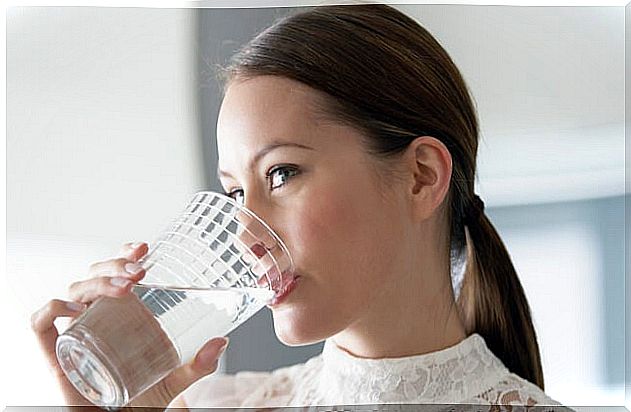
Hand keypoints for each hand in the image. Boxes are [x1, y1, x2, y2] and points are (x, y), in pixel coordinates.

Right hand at [31, 242, 229, 408]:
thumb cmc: (141, 398)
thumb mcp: (174, 379)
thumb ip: (198, 365)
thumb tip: (221, 343)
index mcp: (122, 313)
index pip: (116, 272)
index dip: (124, 255)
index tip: (144, 248)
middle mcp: (97, 316)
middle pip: (96, 275)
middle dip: (115, 265)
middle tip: (139, 272)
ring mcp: (76, 332)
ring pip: (74, 290)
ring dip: (97, 282)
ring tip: (124, 287)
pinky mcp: (58, 354)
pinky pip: (42, 323)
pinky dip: (52, 308)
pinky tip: (75, 308)